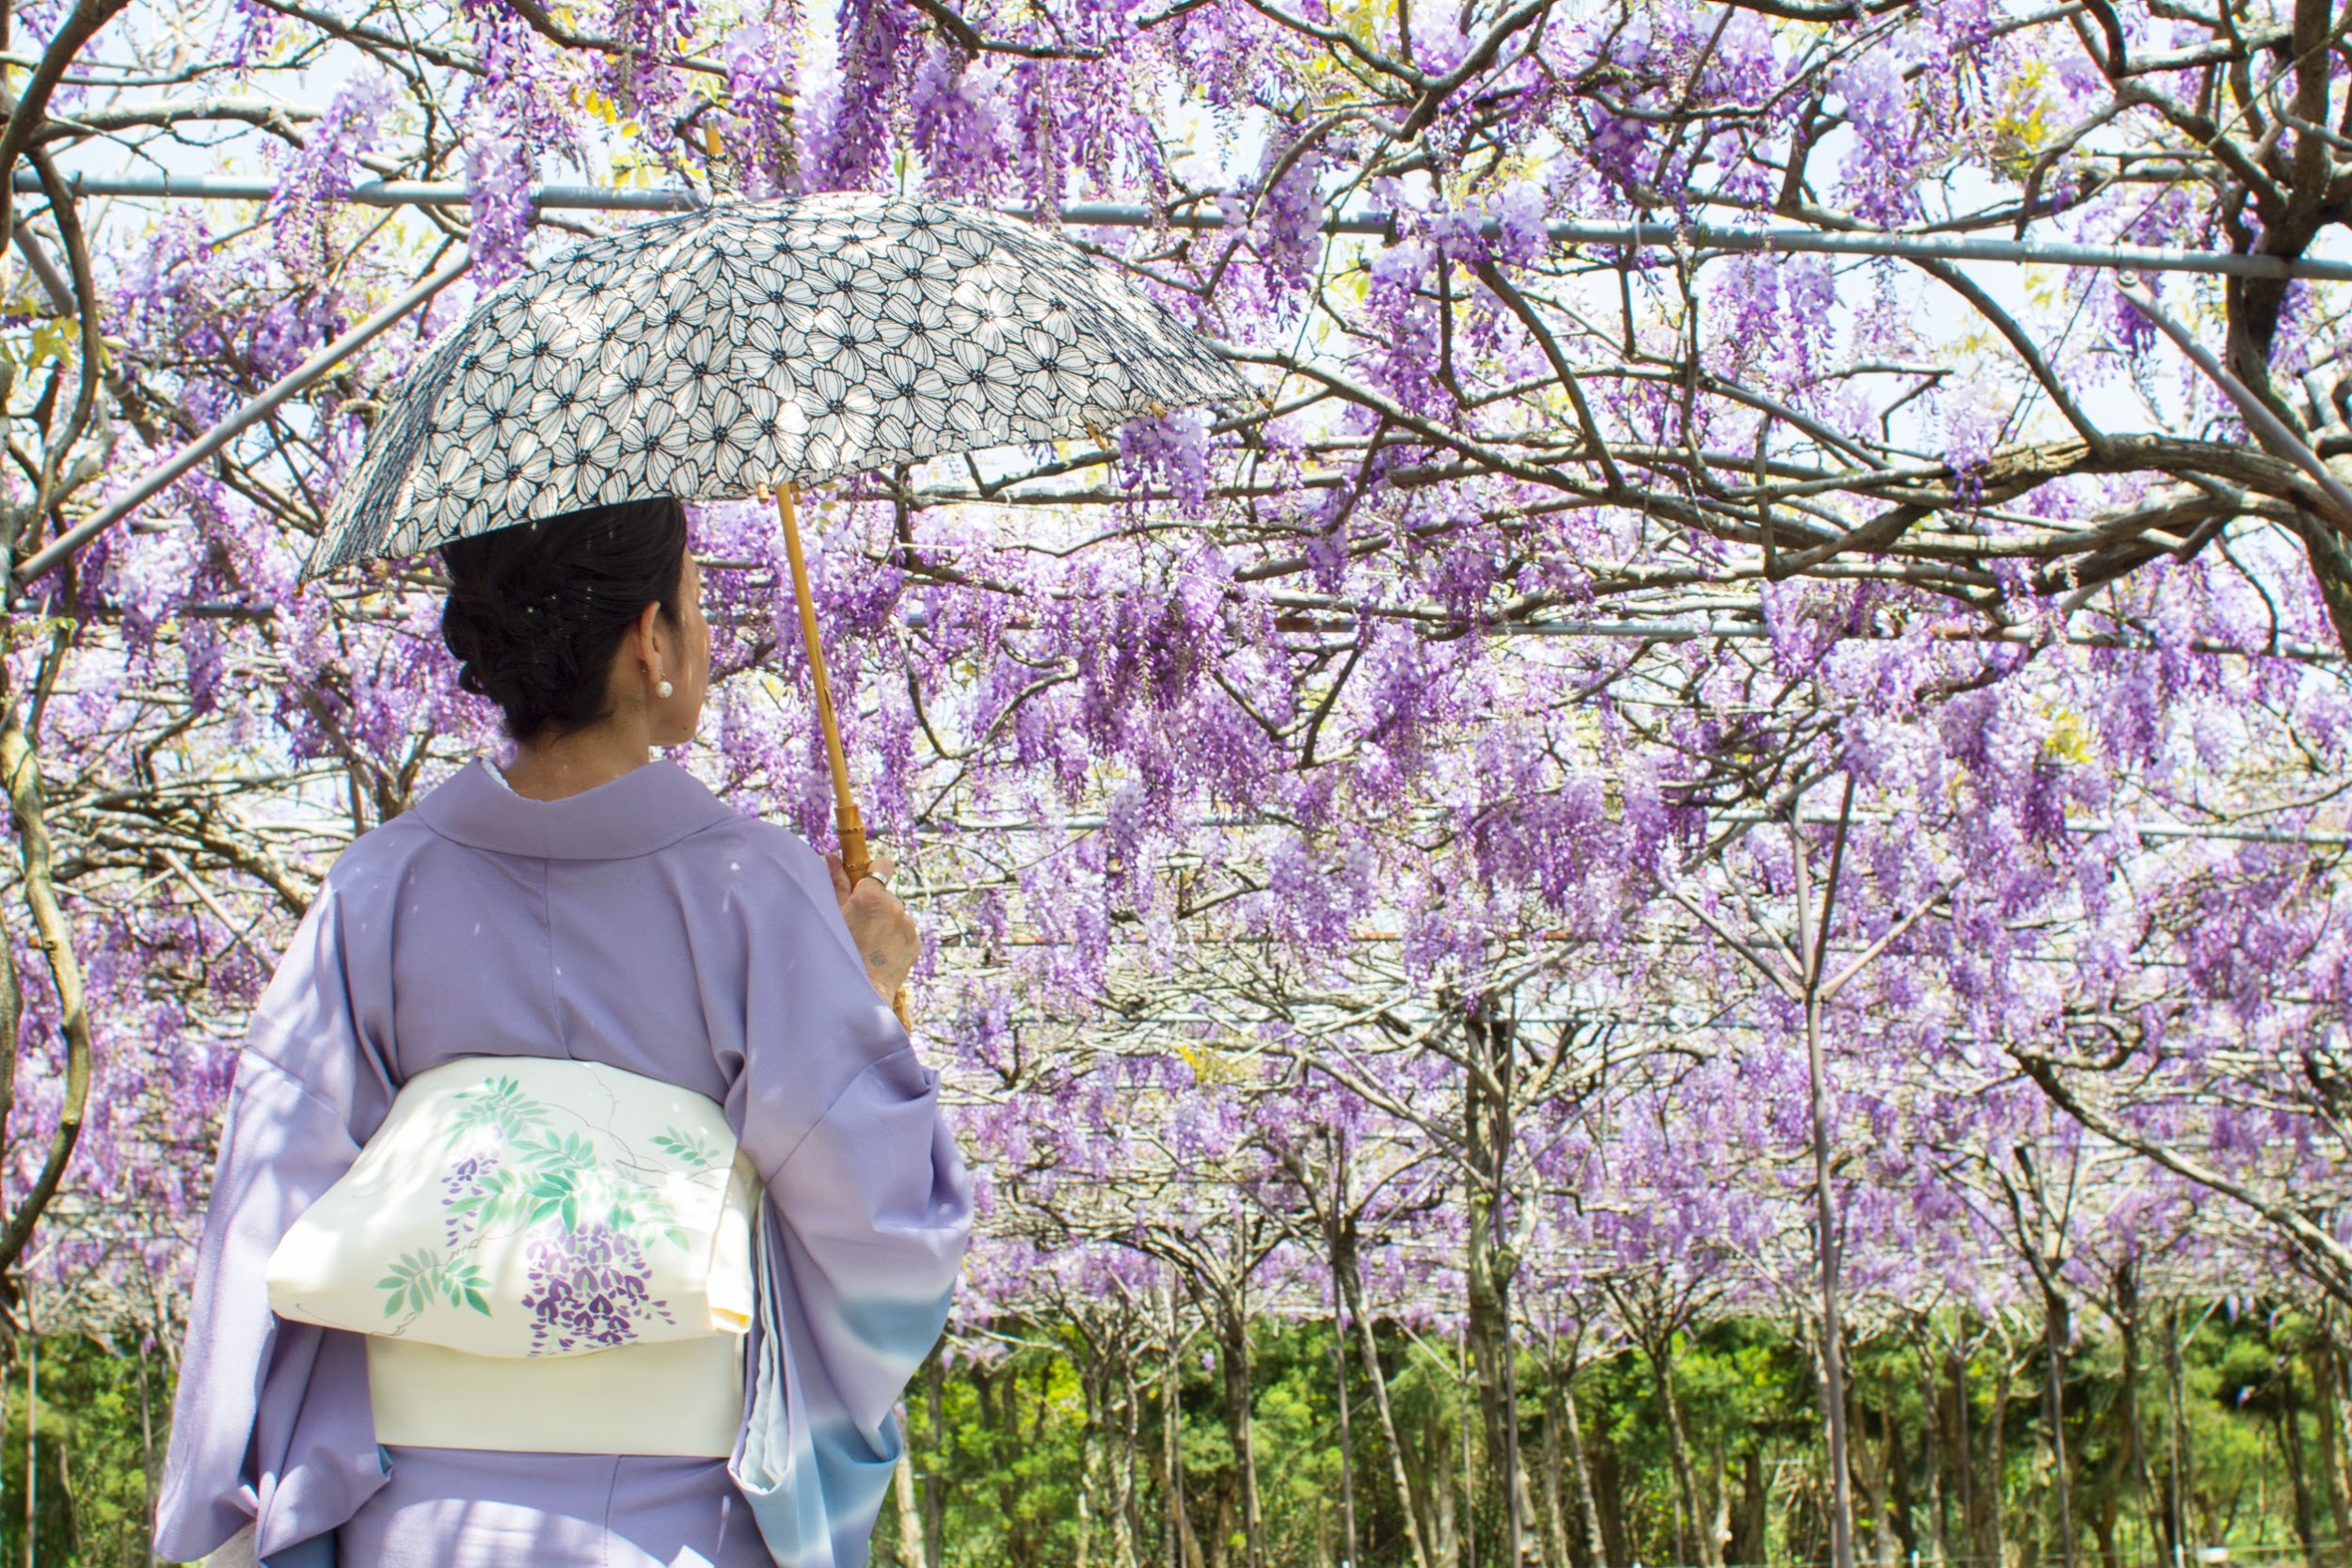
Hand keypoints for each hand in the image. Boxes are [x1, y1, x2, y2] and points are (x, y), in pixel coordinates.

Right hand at [825, 850, 920, 1001]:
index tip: (867, 882)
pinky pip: (905, 932)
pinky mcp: (916, 942)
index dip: (875, 870)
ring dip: (886, 922)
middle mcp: (894, 905)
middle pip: (886, 895)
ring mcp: (908, 924)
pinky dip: (895, 938)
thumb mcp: (832, 915)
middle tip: (859, 925)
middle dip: (876, 904)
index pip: (883, 864)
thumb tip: (831, 857)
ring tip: (869, 944)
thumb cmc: (838, 951)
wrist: (859, 991)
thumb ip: (835, 883)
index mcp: (871, 895)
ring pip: (896, 914)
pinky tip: (880, 953)